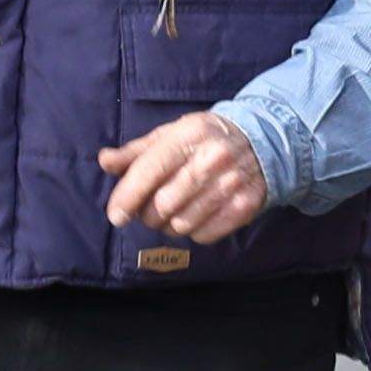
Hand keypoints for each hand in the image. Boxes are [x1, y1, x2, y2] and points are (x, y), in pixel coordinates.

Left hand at [98, 110, 276, 244]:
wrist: (265, 140)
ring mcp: (231, 184)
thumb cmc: (205, 139)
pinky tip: (196, 216)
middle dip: (147, 214)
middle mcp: (212, 159)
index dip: (127, 197)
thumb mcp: (170, 136)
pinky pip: (204, 235)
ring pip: (181, 224)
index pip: (149, 171)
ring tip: (172, 213)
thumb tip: (105, 161)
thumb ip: (136, 152)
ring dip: (168, 225)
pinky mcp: (245, 206)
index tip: (116, 215)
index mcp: (188, 135)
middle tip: (149, 211)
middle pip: (162, 204)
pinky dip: (192, 232)